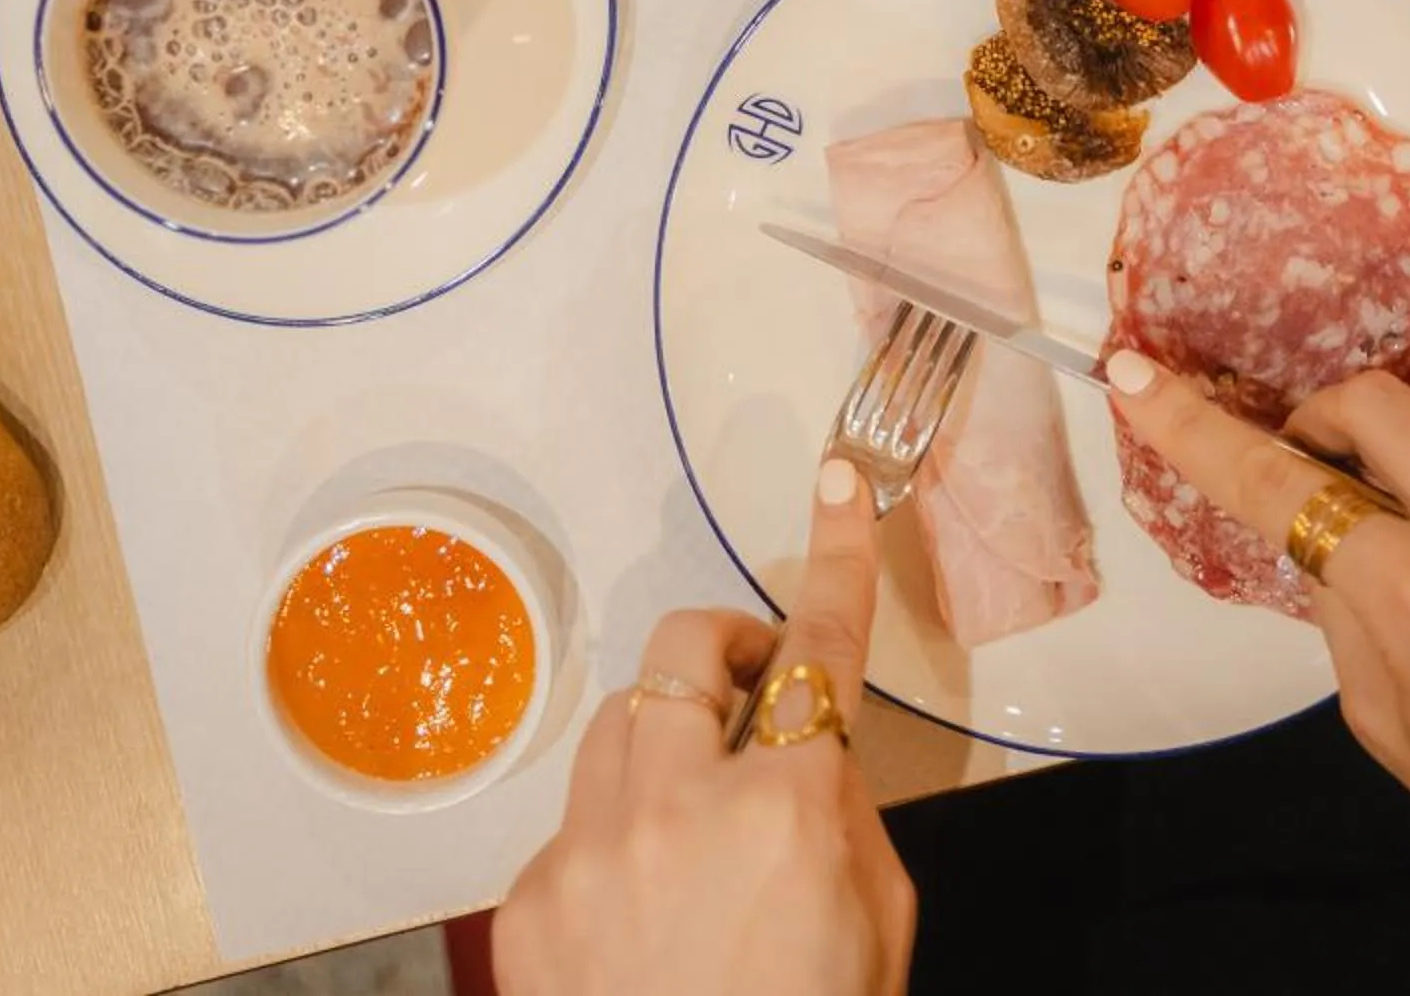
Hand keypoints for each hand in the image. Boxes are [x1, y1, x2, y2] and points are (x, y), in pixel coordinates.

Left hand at [496, 459, 914, 995]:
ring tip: (693, 827)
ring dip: (663, 744)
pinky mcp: (529, 904)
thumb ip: (843, 814)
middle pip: (689, 648)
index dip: (839, 556)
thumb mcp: (879, 923)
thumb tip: (808, 749)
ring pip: (620, 721)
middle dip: (725, 652)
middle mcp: (679, 809)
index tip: (844, 485)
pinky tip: (642, 924)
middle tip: (753, 700)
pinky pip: (573, 826)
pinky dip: (612, 848)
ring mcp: (590, 853)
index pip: (821, 649)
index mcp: (787, 812)